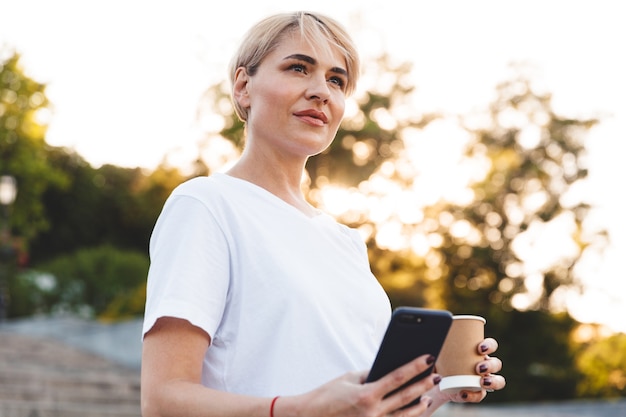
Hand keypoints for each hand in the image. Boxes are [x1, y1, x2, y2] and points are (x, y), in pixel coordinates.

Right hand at [277, 354, 440, 416]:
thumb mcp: (348, 379)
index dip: (414, 367)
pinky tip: (413, 410)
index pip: (396, 378)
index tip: (428, 357)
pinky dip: (405, 416)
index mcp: (366, 394)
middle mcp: (372, 412)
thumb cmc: (328, 394)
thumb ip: (370, 374)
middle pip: (405, 397)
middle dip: (423, 385)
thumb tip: (389, 370)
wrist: (310, 416)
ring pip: (403, 415)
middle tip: (437, 376)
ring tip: (428, 396)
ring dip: (419, 405)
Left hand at [439, 337, 505, 402]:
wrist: (434, 379)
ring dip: (493, 381)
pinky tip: (464, 394)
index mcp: (479, 351)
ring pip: (498, 381)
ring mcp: (483, 380)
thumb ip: (437, 341)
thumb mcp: (439, 349)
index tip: (480, 348)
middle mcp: (485, 365)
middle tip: (479, 367)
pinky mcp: (476, 393)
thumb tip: (432, 334)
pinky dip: (473, 395)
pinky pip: (480, 396)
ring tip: (481, 382)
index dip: (490, 345)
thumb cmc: (440, 359)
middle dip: (491, 365)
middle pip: (496, 364)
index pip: (491, 345)